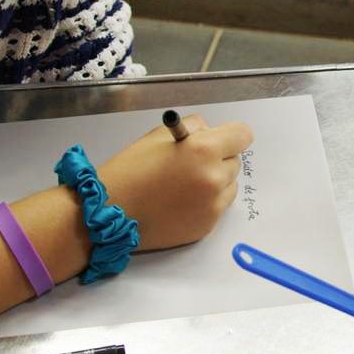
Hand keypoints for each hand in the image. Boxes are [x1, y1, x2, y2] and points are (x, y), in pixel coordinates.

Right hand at [95, 114, 253, 250]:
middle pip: (235, 160)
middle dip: (218, 158)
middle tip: (190, 163)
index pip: (243, 135)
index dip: (230, 135)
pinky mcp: (207, 226)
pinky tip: (180, 201)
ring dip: (215, 181)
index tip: (220, 139)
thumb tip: (210, 131)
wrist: (110, 214)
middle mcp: (214, 178)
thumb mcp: (158, 136)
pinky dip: (206, 202)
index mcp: (203, 150)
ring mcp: (213, 205)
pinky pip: (218, 205)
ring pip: (229, 184)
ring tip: (183, 184)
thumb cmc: (130, 171)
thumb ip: (191, 128)